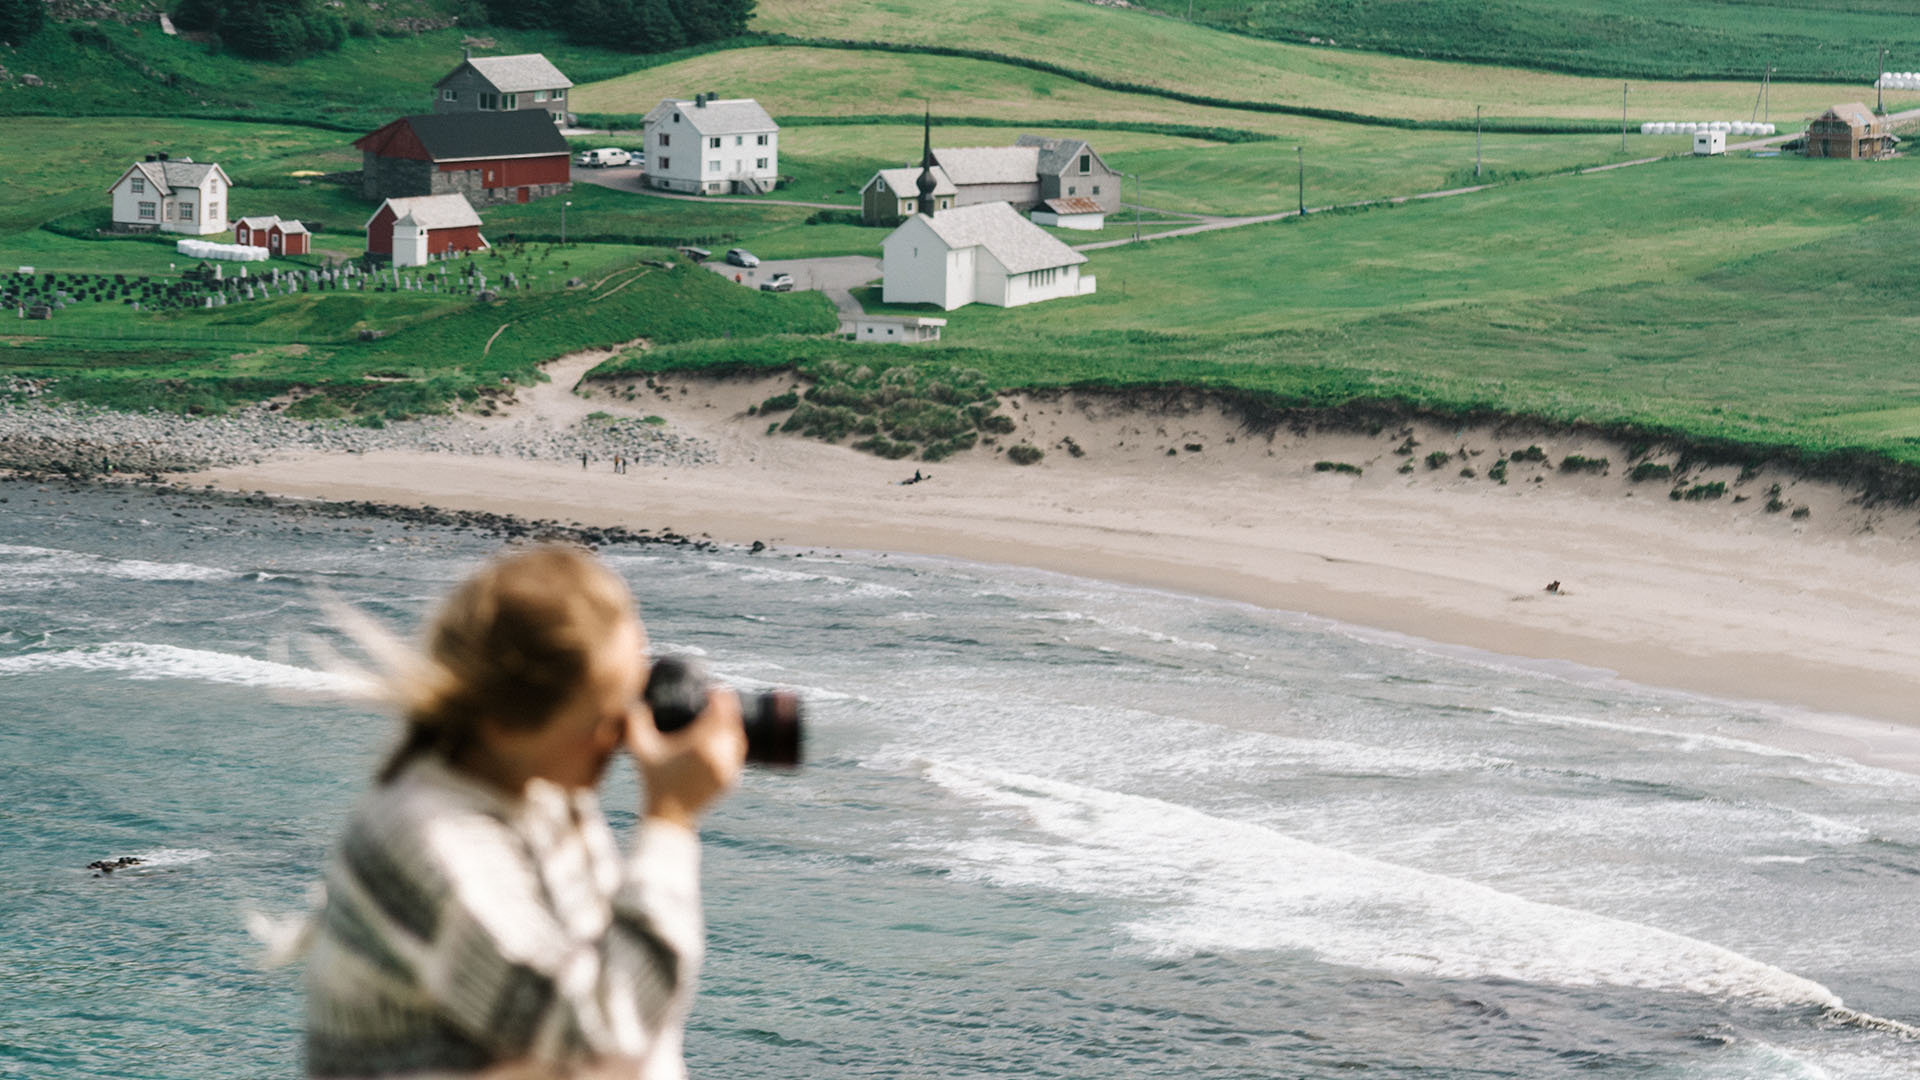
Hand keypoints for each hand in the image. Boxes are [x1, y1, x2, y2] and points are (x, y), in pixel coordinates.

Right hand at [625, 689, 745, 828]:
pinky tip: (725, 736)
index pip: (721, 711)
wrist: (669, 817)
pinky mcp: (731, 780)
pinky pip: (737, 754)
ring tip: (721, 715)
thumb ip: (635, 722)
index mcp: (701, 744)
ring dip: (732, 724)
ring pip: (738, 738)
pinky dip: (733, 742)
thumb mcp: (641, 750)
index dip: (721, 697)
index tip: (714, 689)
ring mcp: (728, 769)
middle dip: (727, 708)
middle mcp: (719, 755)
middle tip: (719, 698)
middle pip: (732, 723)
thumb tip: (634, 702)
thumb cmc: (654, 782)